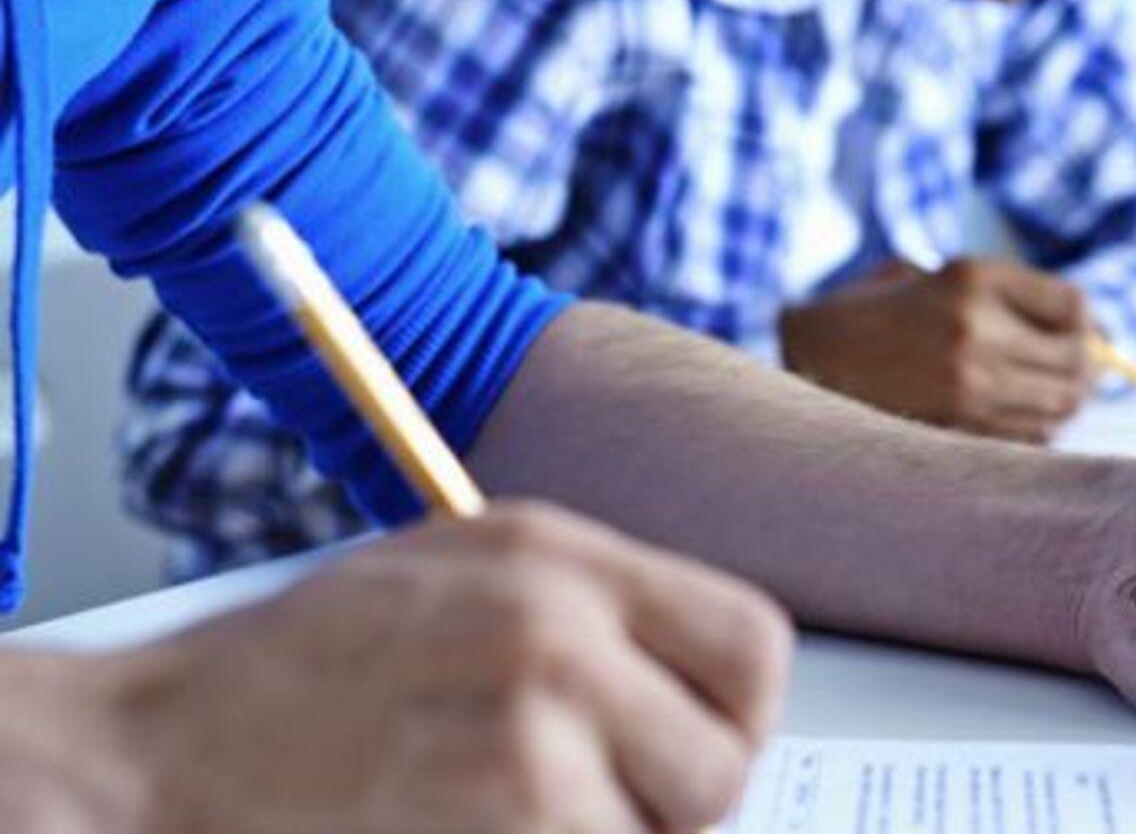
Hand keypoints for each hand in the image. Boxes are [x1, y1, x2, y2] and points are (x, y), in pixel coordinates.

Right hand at [93, 504, 791, 832]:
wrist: (155, 746)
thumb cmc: (301, 673)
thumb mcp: (460, 580)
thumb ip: (588, 621)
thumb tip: (700, 697)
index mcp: (557, 553)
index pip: (754, 643)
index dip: (738, 716)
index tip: (696, 746)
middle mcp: (555, 623)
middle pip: (722, 761)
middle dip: (674, 810)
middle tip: (602, 812)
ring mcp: (526, 721)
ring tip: (512, 821)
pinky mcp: (504, 807)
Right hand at [780, 258, 1094, 441]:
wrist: (813, 351)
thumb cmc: (882, 308)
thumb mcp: (940, 274)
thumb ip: (1007, 295)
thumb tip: (1090, 332)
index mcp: (974, 276)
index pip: (1073, 306)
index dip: (1092, 325)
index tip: (1091, 335)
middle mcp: (975, 327)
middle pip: (1077, 360)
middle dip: (1088, 370)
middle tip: (1083, 373)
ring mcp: (965, 381)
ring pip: (1059, 404)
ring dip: (1064, 403)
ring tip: (1046, 395)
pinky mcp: (953, 424)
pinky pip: (1027, 436)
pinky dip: (1035, 430)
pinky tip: (1014, 417)